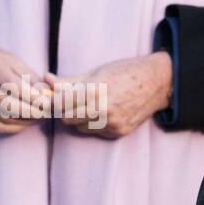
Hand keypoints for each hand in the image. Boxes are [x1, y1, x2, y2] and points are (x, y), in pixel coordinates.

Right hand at [0, 42, 52, 134]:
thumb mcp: (15, 62)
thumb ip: (33, 79)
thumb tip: (53, 95)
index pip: (14, 87)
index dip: (34, 98)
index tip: (49, 103)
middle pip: (8, 105)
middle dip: (32, 112)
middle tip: (47, 113)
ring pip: (5, 118)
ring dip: (26, 121)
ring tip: (39, 117)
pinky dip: (16, 127)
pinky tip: (26, 122)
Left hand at [48, 51, 171, 138]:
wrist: (157, 82)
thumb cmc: (125, 72)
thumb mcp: (95, 72)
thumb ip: (69, 81)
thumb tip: (46, 80)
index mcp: (95, 92)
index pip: (60, 104)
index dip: (53, 100)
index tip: (54, 97)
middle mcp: (104, 111)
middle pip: (67, 118)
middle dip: (64, 110)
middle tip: (69, 101)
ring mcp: (113, 124)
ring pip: (80, 127)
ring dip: (79, 118)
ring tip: (88, 105)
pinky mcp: (119, 132)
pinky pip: (95, 132)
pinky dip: (94, 124)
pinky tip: (103, 112)